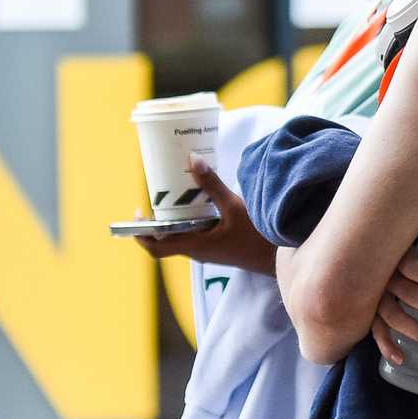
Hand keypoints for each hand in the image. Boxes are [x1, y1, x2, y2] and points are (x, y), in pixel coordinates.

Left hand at [134, 160, 276, 272]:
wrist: (279, 259)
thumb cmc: (258, 237)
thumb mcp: (234, 207)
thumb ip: (212, 184)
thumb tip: (192, 159)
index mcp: (195, 245)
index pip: (156, 248)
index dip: (141, 234)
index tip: (138, 214)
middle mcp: (197, 251)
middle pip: (165, 239)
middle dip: (157, 220)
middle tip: (157, 194)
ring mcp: (207, 250)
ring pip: (181, 235)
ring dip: (174, 218)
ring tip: (175, 193)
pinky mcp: (217, 246)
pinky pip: (195, 233)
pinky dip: (190, 219)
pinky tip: (199, 201)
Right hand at [371, 254, 417, 371]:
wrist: (361, 257)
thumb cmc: (393, 255)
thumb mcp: (405, 248)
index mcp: (394, 259)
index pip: (412, 266)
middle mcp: (382, 278)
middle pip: (409, 294)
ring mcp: (373, 297)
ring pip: (395, 316)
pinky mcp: (368, 313)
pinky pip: (377, 331)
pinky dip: (387, 347)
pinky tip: (401, 359)